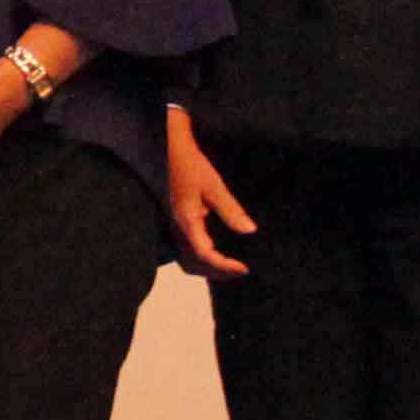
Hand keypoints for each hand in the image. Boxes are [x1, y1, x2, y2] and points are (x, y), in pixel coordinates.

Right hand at [163, 117, 254, 280]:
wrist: (170, 148)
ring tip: (229, 265)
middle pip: (194, 264)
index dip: (224, 265)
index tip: (244, 268)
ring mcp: (176, 225)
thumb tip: (250, 231)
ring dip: (208, 267)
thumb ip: (230, 210)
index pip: (204, 254)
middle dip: (217, 272)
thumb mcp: (213, 185)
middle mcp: (178, 228)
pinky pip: (187, 248)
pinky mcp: (178, 220)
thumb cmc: (189, 163)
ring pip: (188, 259)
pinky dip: (202, 256)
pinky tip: (216, 249)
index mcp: (186, 221)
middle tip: (240, 270)